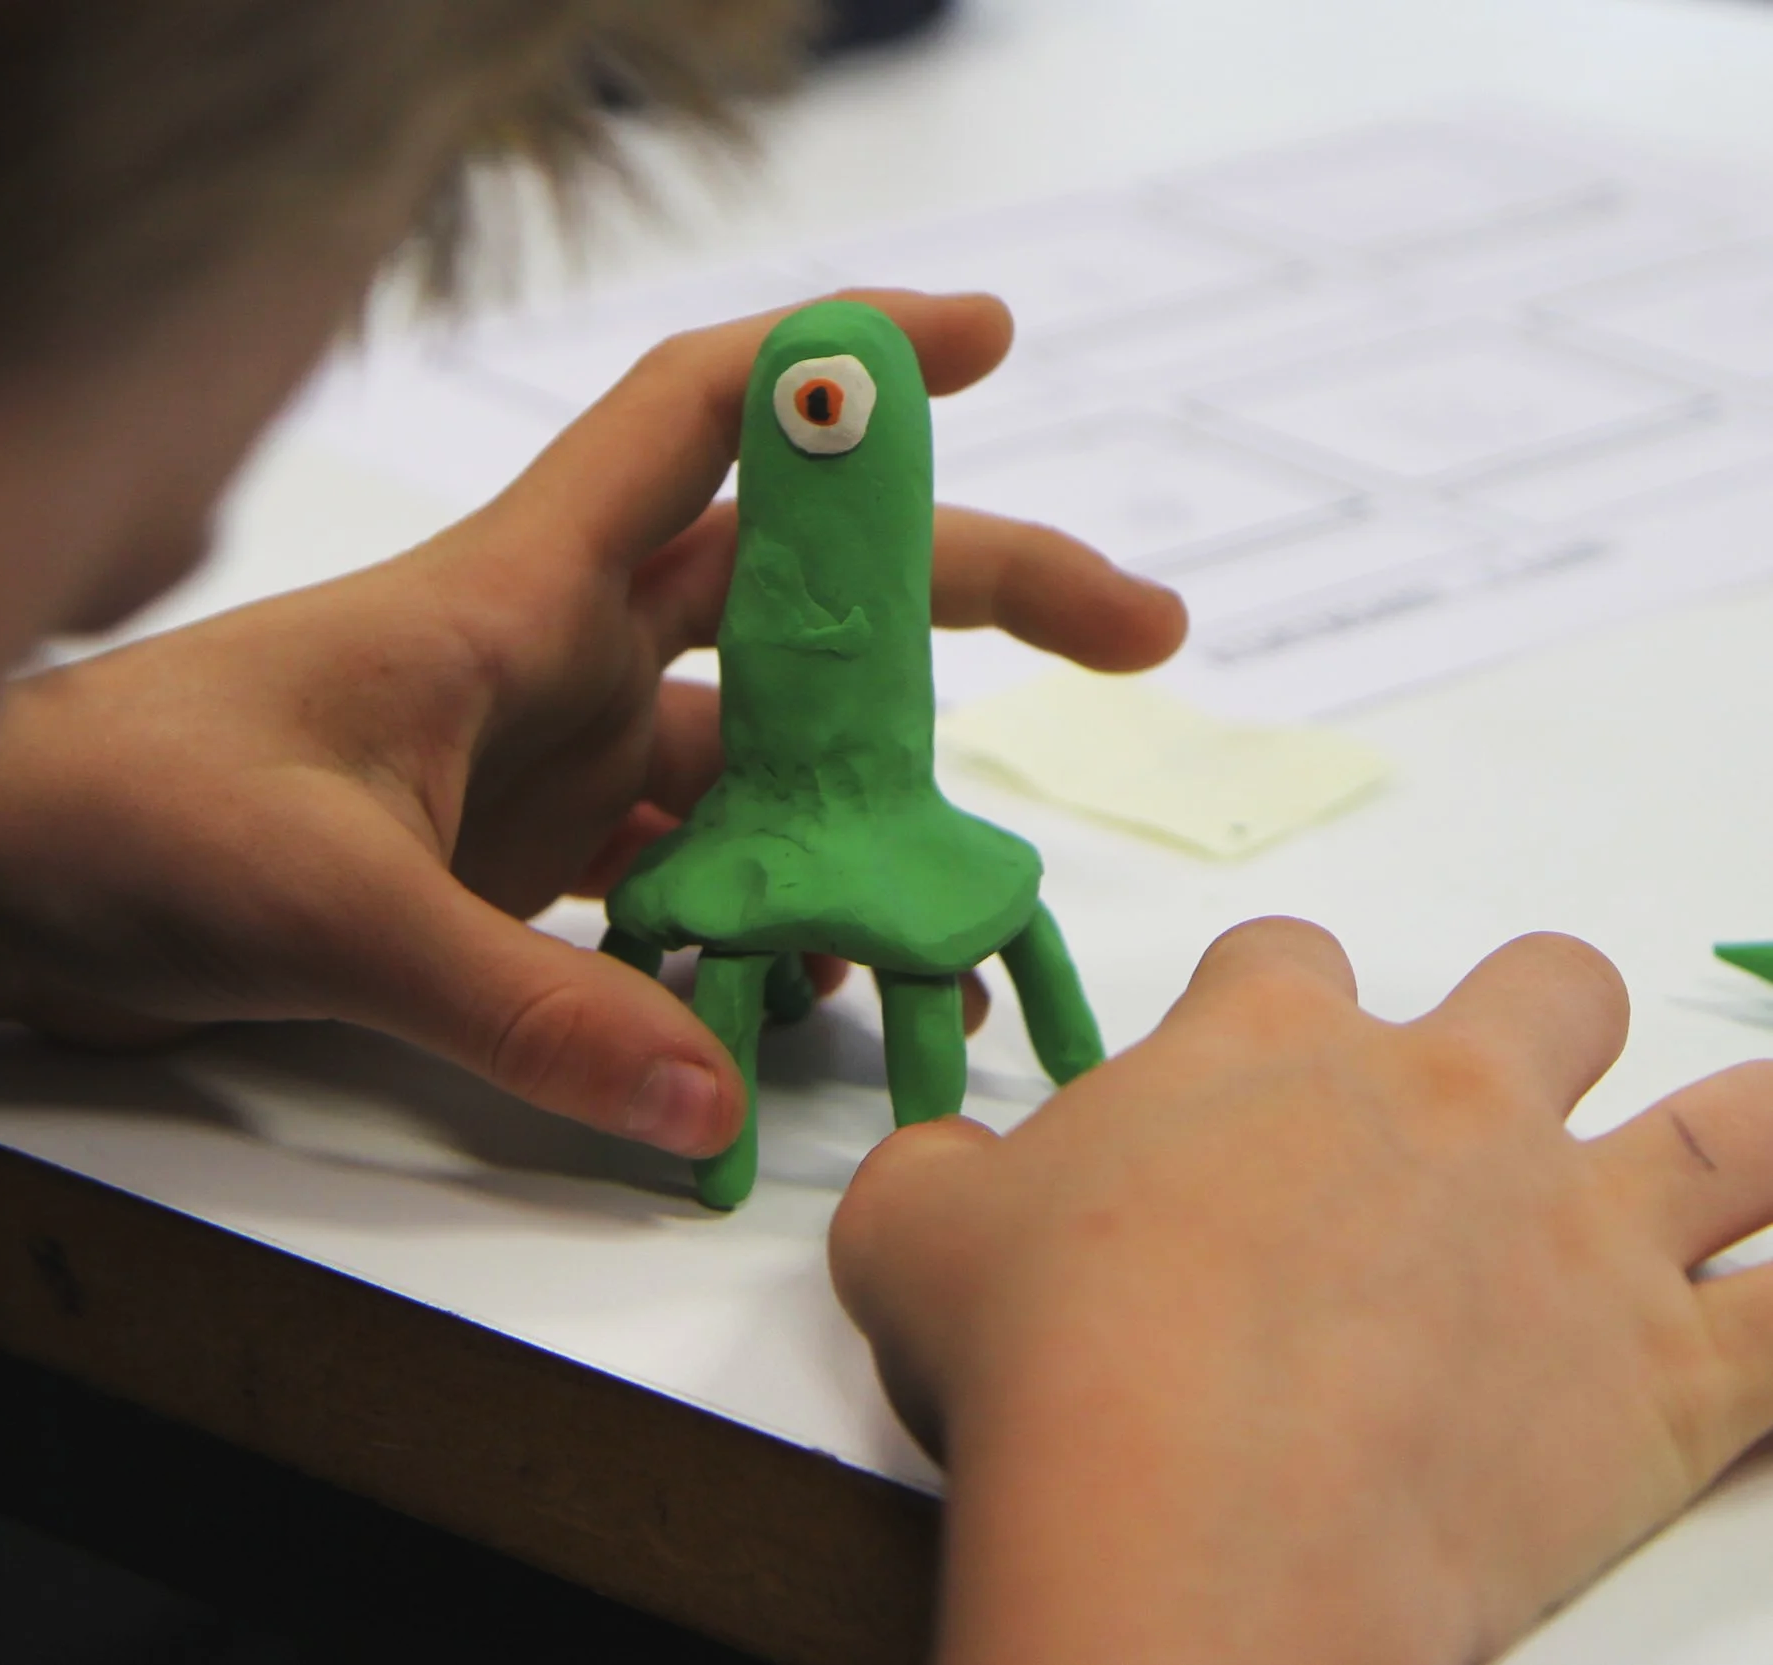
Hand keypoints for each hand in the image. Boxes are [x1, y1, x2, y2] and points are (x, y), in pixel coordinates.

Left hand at [0, 290, 1182, 1156]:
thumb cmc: (123, 822)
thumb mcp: (326, 907)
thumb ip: (518, 1003)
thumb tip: (709, 1100)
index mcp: (515, 593)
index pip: (706, 414)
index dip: (845, 357)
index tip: (987, 343)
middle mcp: (551, 658)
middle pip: (803, 589)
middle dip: (971, 590)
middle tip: (1142, 633)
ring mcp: (538, 763)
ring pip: (754, 750)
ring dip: (868, 802)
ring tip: (973, 889)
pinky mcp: (508, 863)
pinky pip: (675, 877)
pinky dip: (749, 921)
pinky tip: (799, 990)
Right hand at [830, 918, 1772, 1664]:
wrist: (1178, 1506)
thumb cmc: (1041, 1357)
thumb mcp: (913, 1234)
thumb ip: (938, 1178)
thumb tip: (947, 1182)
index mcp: (1265, 1048)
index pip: (1293, 964)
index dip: (1277, 1010)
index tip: (1250, 1076)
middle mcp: (1444, 1101)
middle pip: (1544, 993)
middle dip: (1526, 1032)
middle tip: (1474, 1119)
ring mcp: (1572, 1229)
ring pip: (1738, 1131)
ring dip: (1756, 1133)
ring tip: (1757, 1146)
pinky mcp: (1662, 1377)